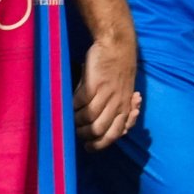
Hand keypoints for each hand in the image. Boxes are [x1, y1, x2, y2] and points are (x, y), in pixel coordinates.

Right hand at [81, 30, 143, 149]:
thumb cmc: (119, 71)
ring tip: (70, 120)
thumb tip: (109, 126)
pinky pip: (80, 103)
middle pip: (100, 130)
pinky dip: (72, 107)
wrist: (116, 47)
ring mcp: (106, 94)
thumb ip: (119, 109)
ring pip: (89, 118)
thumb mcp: (125, 93)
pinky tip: (68, 106)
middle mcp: (117, 103)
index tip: (88, 147)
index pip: (114, 134)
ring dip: (77, 122)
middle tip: (76, 134)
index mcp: (125, 107)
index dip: (100, 144)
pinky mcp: (93, 85)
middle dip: (86, 135)